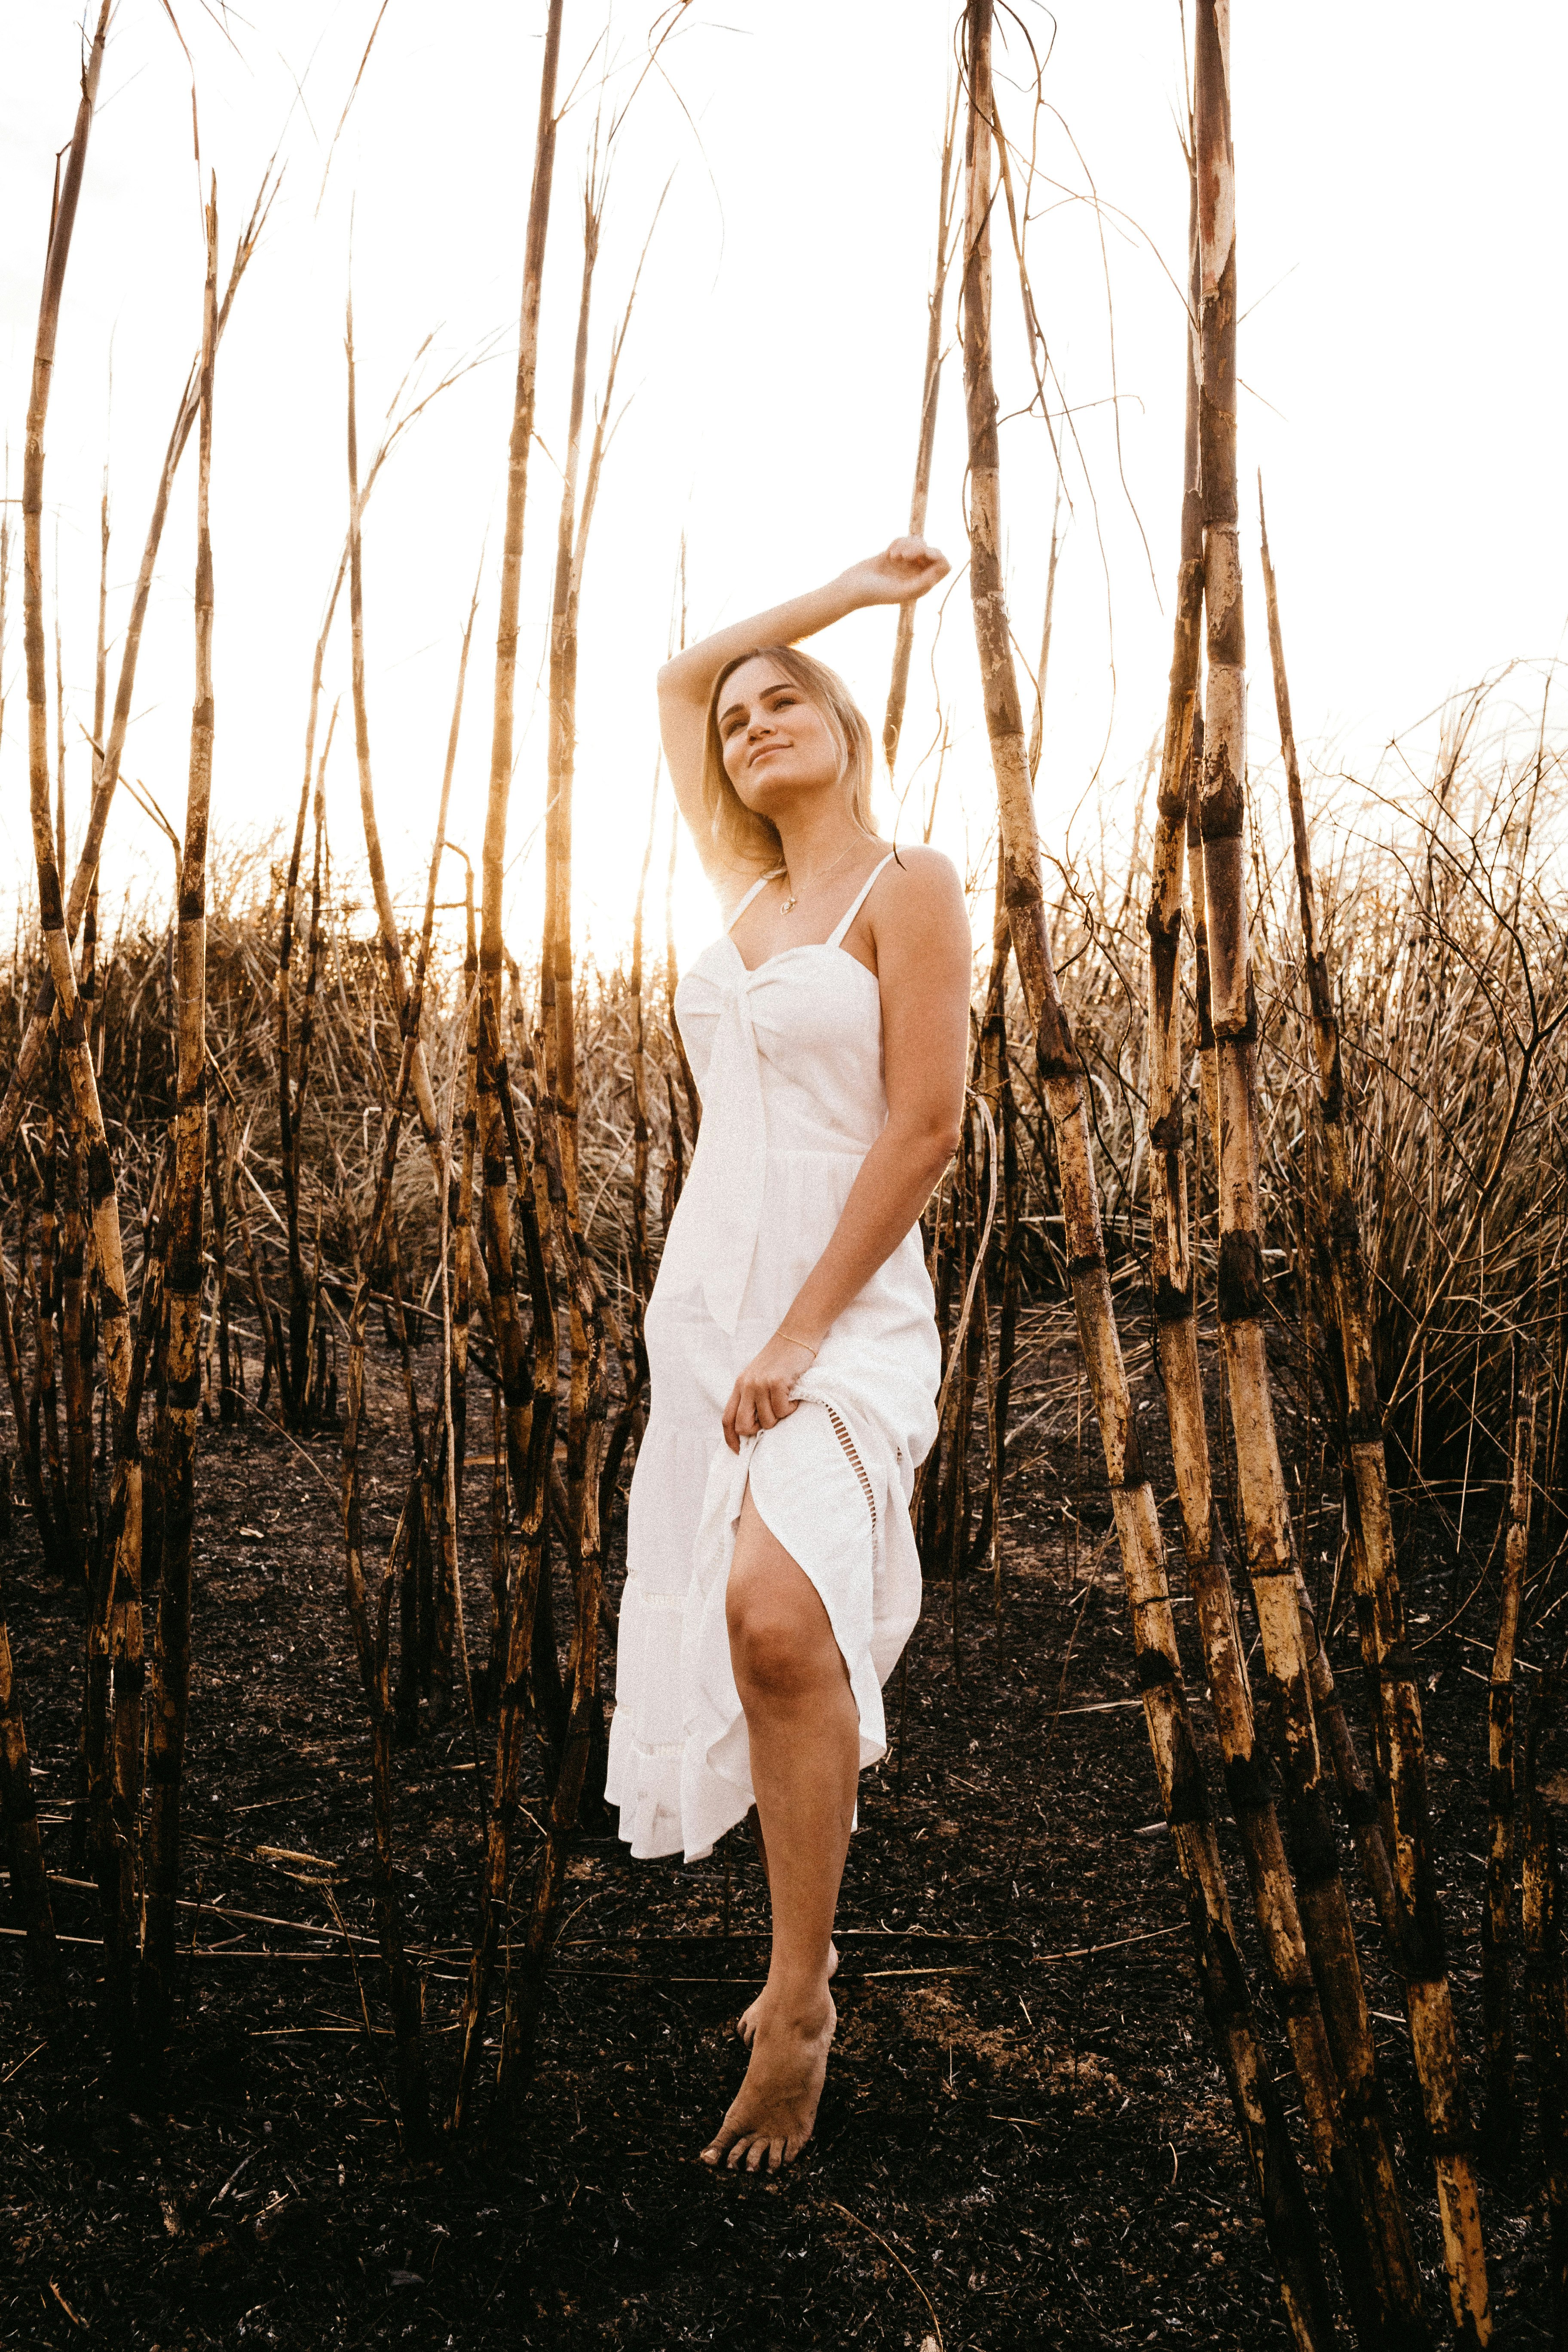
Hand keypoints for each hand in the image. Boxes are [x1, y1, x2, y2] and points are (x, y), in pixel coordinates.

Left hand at [721, 1332, 817, 1454]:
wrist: (796, 1336)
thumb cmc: (781, 1360)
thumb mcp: (759, 1377)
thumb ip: (752, 1398)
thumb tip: (754, 1426)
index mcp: (739, 1385)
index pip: (727, 1419)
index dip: (730, 1439)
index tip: (737, 1452)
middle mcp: (746, 1385)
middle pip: (743, 1425)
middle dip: (758, 1431)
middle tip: (772, 1420)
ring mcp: (760, 1384)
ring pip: (767, 1422)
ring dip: (780, 1417)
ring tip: (786, 1401)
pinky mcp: (776, 1382)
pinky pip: (782, 1411)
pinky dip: (791, 1409)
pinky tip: (794, 1396)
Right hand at [839, 536, 950, 610]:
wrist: (852, 587)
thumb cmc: (876, 593)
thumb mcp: (902, 591)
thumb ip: (923, 582)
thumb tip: (941, 567)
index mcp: (923, 585)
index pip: (944, 566)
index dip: (938, 556)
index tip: (924, 553)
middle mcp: (917, 574)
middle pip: (933, 551)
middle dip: (919, 548)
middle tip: (903, 556)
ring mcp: (907, 563)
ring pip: (919, 542)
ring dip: (906, 544)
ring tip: (892, 555)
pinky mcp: (896, 553)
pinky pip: (906, 539)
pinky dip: (898, 542)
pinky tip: (887, 552)